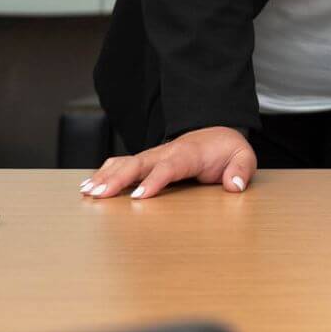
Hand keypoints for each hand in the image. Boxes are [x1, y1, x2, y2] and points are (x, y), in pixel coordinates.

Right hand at [80, 126, 255, 199]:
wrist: (217, 135)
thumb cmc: (227, 150)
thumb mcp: (244, 157)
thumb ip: (241, 170)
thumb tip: (234, 185)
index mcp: (189, 153)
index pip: (170, 167)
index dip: (155, 180)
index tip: (140, 197)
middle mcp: (166, 152)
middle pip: (139, 164)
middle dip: (118, 179)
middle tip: (98, 195)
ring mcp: (153, 156)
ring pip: (126, 163)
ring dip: (105, 177)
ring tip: (86, 192)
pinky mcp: (146, 162)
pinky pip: (122, 165)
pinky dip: (104, 173)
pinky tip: (87, 186)